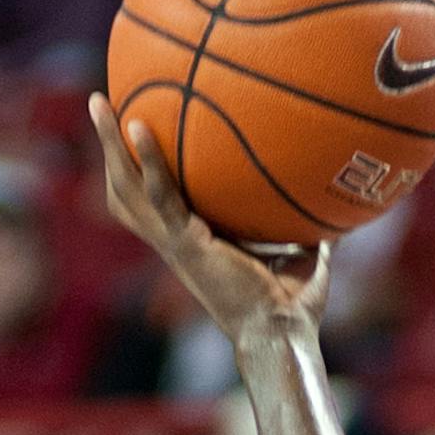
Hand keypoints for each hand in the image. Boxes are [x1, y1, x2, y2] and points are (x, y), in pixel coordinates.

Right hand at [85, 96, 329, 349]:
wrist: (281, 334)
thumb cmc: (293, 306)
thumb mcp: (303, 254)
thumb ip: (308, 226)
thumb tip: (336, 197)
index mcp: (192, 242)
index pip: (153, 201)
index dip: (140, 169)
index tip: (136, 128)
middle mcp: (174, 242)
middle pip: (126, 190)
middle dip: (109, 149)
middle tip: (99, 103)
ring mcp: (174, 244)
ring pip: (127, 188)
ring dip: (110, 145)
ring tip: (98, 101)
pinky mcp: (185, 244)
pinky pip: (160, 195)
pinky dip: (149, 161)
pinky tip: (138, 124)